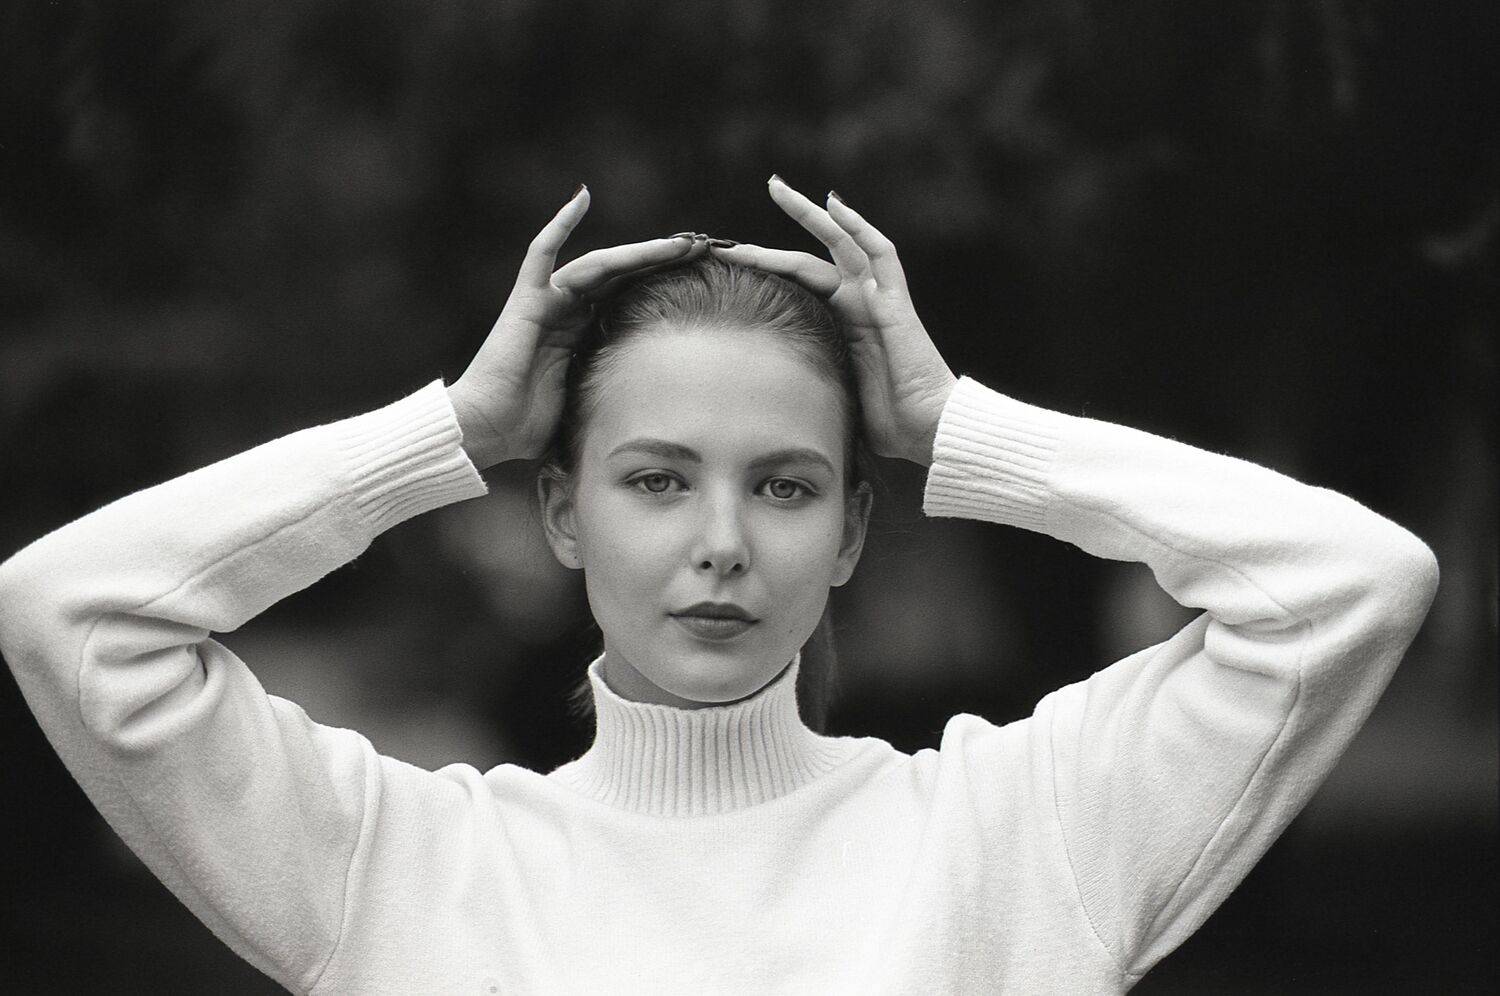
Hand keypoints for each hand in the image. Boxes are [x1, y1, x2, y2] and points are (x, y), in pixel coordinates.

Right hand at [448, 188, 705, 468]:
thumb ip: (614, 393)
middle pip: (622, 275)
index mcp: (583, 333)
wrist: (488, 430)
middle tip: (702, 249)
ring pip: (600, 264)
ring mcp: (547, 301)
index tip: (701, 273)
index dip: (662, 281)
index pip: (629, 296)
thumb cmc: (531, 428)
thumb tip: (660, 414)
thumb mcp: (590, 404)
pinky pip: (541, 254)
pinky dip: (559, 225)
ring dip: (638, 252)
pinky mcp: (527, 300)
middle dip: (661, 261)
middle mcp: (567, 311)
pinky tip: (582, 197)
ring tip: (678, 243)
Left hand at [711, 177, 957, 466]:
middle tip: (766, 188)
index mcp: (844, 325)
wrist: (928, 431)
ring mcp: (878, 300)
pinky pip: (881, 255)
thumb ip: (808, 383)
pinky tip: (835, 206)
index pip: (803, 282)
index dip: (772, 264)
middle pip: (818, 252)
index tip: (736, 253)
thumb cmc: (890, 425)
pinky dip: (860, 228)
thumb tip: (766, 400)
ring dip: (811, 215)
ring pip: (842, 244)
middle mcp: (860, 304)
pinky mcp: (895, 304)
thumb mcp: (833, 398)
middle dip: (789, 222)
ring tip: (778, 188)